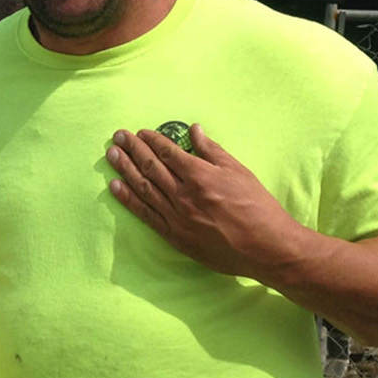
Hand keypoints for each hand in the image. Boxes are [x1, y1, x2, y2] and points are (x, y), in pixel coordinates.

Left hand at [104, 123, 305, 282]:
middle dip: (132, 149)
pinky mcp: (174, 236)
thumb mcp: (238, 171)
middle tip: (117, 136)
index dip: (152, 140)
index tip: (140, 132)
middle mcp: (183, 195)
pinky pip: (145, 214)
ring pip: (143, 188)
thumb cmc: (257, 207)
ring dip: (124, 169)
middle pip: (150, 167)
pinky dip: (128, 199)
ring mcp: (176, 217)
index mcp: (200, 176)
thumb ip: (212, 151)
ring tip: (111, 155)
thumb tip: (194, 131)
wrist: (265, 247)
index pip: (167, 153)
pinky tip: (115, 186)